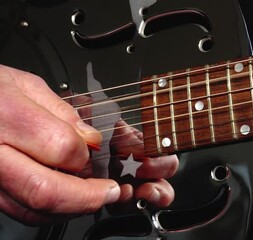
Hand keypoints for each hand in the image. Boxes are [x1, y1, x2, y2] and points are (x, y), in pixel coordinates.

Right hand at [0, 64, 177, 225]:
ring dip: (74, 208)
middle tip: (111, 191)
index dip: (85, 152)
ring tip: (96, 197)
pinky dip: (52, 212)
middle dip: (89, 196)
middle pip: (46, 190)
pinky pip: (21, 213)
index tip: (95, 148)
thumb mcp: (24, 84)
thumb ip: (61, 112)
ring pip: (34, 210)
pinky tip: (70, 201)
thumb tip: (90, 138)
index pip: (60, 147)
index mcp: (7, 116)